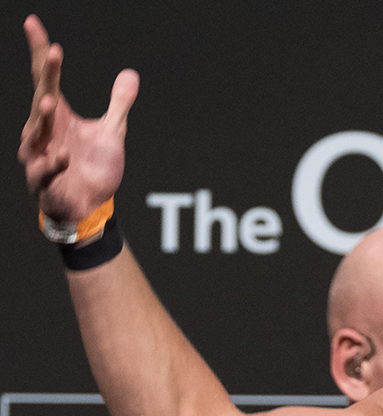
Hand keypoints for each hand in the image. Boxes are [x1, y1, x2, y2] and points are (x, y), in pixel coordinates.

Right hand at [18, 15, 138, 221]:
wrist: (89, 207)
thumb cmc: (93, 167)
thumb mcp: (112, 133)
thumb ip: (118, 104)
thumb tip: (130, 74)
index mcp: (58, 116)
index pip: (46, 77)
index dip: (41, 51)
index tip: (34, 23)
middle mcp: (43, 131)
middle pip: (42, 95)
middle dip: (46, 74)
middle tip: (52, 50)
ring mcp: (40, 155)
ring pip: (35, 133)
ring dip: (41, 118)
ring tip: (49, 102)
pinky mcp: (44, 182)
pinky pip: (44, 171)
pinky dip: (52, 163)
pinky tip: (62, 155)